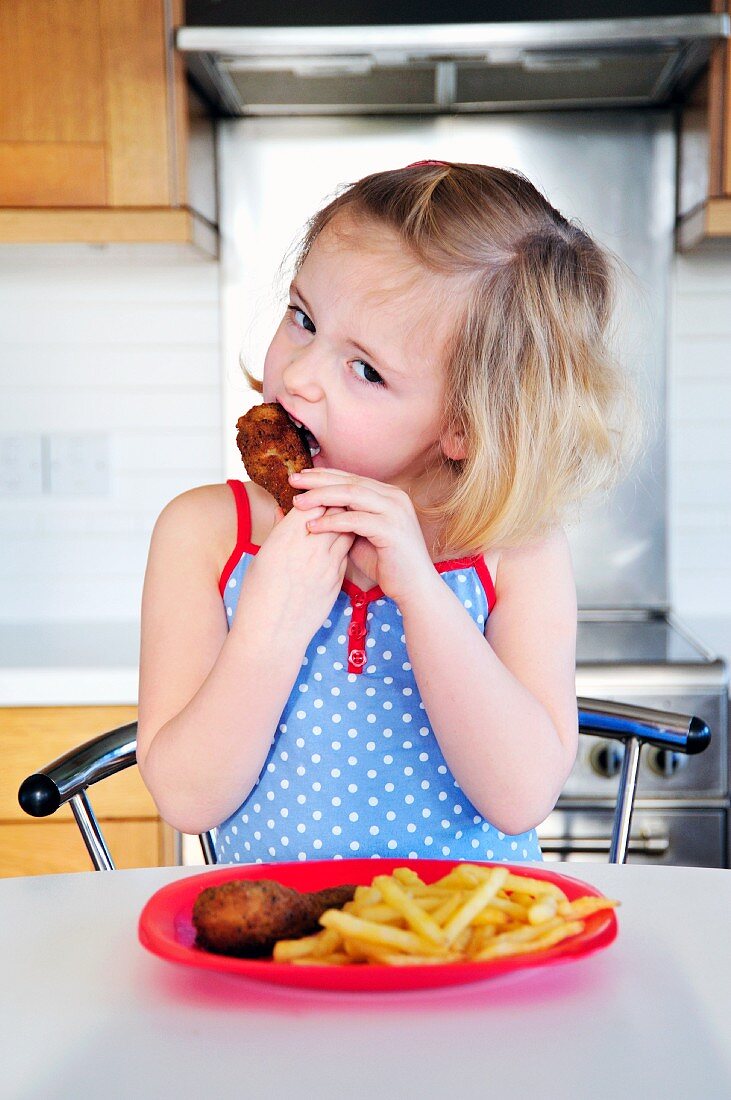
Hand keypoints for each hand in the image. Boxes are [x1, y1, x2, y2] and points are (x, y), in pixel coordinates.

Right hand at [240, 498, 353, 645]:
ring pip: (346, 529)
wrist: (272, 634)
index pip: (313, 501)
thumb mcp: (263, 557)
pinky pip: (346, 552)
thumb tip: (289, 513)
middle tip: (330, 501)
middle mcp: (310, 548)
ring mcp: (327, 564)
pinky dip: (343, 542)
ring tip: (337, 520)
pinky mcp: (337, 580)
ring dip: (342, 521)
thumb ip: (281, 532)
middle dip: (333, 503)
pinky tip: (336, 544)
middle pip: (335, 510)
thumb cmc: (259, 595)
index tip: (312, 495)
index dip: (315, 495)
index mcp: (286, 538)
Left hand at [289, 468, 435, 603]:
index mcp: (388, 494)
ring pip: (351, 494)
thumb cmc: (385, 564)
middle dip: (318, 480)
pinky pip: (355, 520)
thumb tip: (312, 512)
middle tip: (293, 480)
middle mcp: (394, 497)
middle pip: (349, 480)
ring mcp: (395, 511)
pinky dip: (331, 522)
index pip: (351, 477)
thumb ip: (343, 520)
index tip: (299, 477)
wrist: (414, 587)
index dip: (323, 475)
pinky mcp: (392, 529)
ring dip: (321, 497)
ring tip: (298, 503)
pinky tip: (312, 526)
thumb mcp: (360, 536)